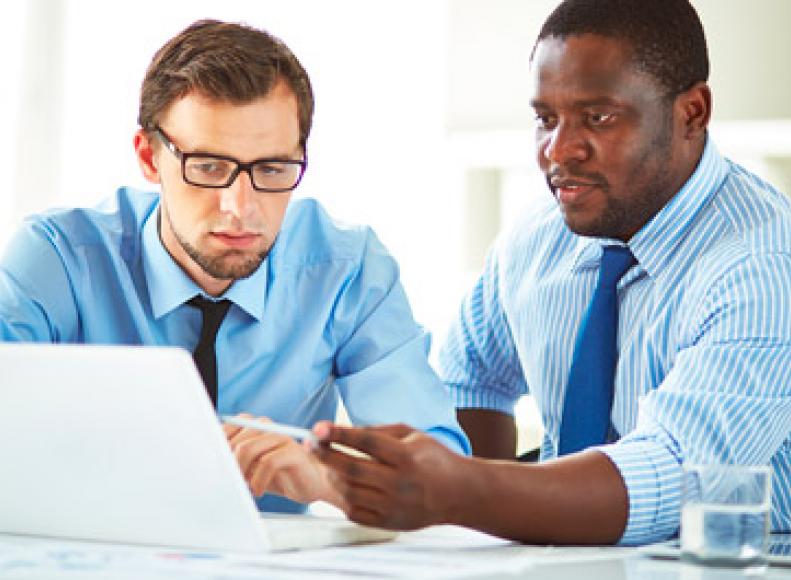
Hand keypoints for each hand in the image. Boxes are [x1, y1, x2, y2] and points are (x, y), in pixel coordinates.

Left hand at [224, 414, 338, 505]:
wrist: (311, 483)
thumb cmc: (278, 475)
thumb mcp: (251, 468)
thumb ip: (233, 460)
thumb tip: (210, 464)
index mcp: (254, 427)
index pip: (226, 429)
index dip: (219, 450)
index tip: (218, 469)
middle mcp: (267, 428)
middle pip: (234, 441)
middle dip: (230, 466)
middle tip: (234, 483)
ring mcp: (281, 438)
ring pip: (247, 449)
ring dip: (241, 473)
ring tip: (246, 488)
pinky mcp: (294, 452)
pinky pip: (268, 463)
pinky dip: (258, 481)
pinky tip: (259, 491)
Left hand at [313, 422, 466, 529]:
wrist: (458, 494)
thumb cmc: (434, 459)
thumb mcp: (413, 435)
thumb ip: (378, 431)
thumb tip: (343, 432)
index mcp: (406, 457)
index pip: (365, 442)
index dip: (339, 434)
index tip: (318, 428)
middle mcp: (399, 483)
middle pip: (350, 468)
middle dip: (325, 454)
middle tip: (311, 443)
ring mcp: (393, 506)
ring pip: (348, 491)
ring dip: (331, 474)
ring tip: (327, 462)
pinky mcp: (388, 523)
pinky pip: (354, 511)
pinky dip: (342, 496)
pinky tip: (341, 483)